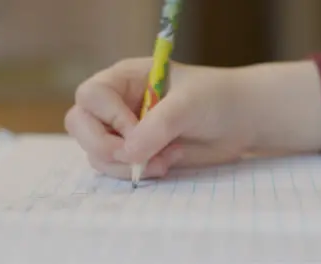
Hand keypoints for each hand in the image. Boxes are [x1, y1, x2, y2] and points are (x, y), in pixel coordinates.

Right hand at [64, 57, 255, 179]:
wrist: (239, 121)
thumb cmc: (216, 99)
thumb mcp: (189, 104)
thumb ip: (157, 126)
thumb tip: (128, 153)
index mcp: (125, 79)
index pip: (91, 96)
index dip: (108, 117)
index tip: (138, 129)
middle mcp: (117, 103)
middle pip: (81, 125)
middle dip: (106, 147)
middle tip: (138, 156)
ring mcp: (123, 130)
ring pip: (97, 153)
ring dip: (128, 164)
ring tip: (166, 158)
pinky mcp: (135, 153)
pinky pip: (116, 169)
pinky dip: (138, 172)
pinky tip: (167, 163)